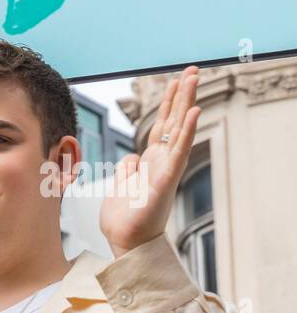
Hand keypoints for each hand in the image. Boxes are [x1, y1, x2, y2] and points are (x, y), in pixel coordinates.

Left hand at [100, 65, 200, 257]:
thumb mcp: (119, 185)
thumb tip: (132, 157)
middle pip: (172, 121)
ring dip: (186, 102)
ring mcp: (166, 169)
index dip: (168, 104)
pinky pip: (178, 151)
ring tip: (194, 78)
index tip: (176, 81)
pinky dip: (186, 131)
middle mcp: (161, 163)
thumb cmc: (124, 218)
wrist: (125, 242)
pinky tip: (194, 112)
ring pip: (177, 129)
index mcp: (150, 162)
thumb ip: (127, 168)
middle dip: (181, 94)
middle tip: (192, 70)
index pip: (161, 126)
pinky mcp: (165, 180)